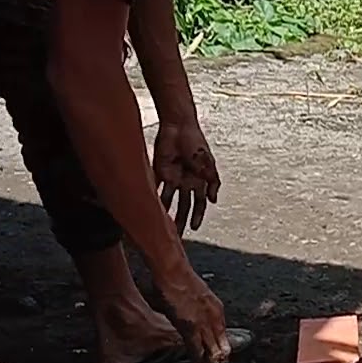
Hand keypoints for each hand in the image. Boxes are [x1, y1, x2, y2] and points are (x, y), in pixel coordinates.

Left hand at [152, 120, 219, 234]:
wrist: (179, 126)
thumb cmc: (196, 142)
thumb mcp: (209, 163)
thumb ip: (213, 182)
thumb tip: (214, 201)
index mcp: (199, 181)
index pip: (199, 204)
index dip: (197, 216)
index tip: (194, 228)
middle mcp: (186, 183)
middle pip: (183, 207)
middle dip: (181, 221)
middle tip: (176, 236)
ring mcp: (172, 178)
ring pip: (168, 201)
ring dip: (165, 213)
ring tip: (161, 227)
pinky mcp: (159, 171)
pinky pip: (155, 188)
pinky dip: (151, 198)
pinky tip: (147, 210)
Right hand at [154, 264, 229, 362]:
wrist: (174, 272)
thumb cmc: (180, 280)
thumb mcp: (196, 296)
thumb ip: (197, 308)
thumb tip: (191, 315)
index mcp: (217, 309)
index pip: (222, 335)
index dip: (221, 349)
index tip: (219, 360)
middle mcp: (216, 318)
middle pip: (222, 346)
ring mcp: (205, 323)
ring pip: (213, 352)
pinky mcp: (191, 328)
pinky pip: (198, 351)